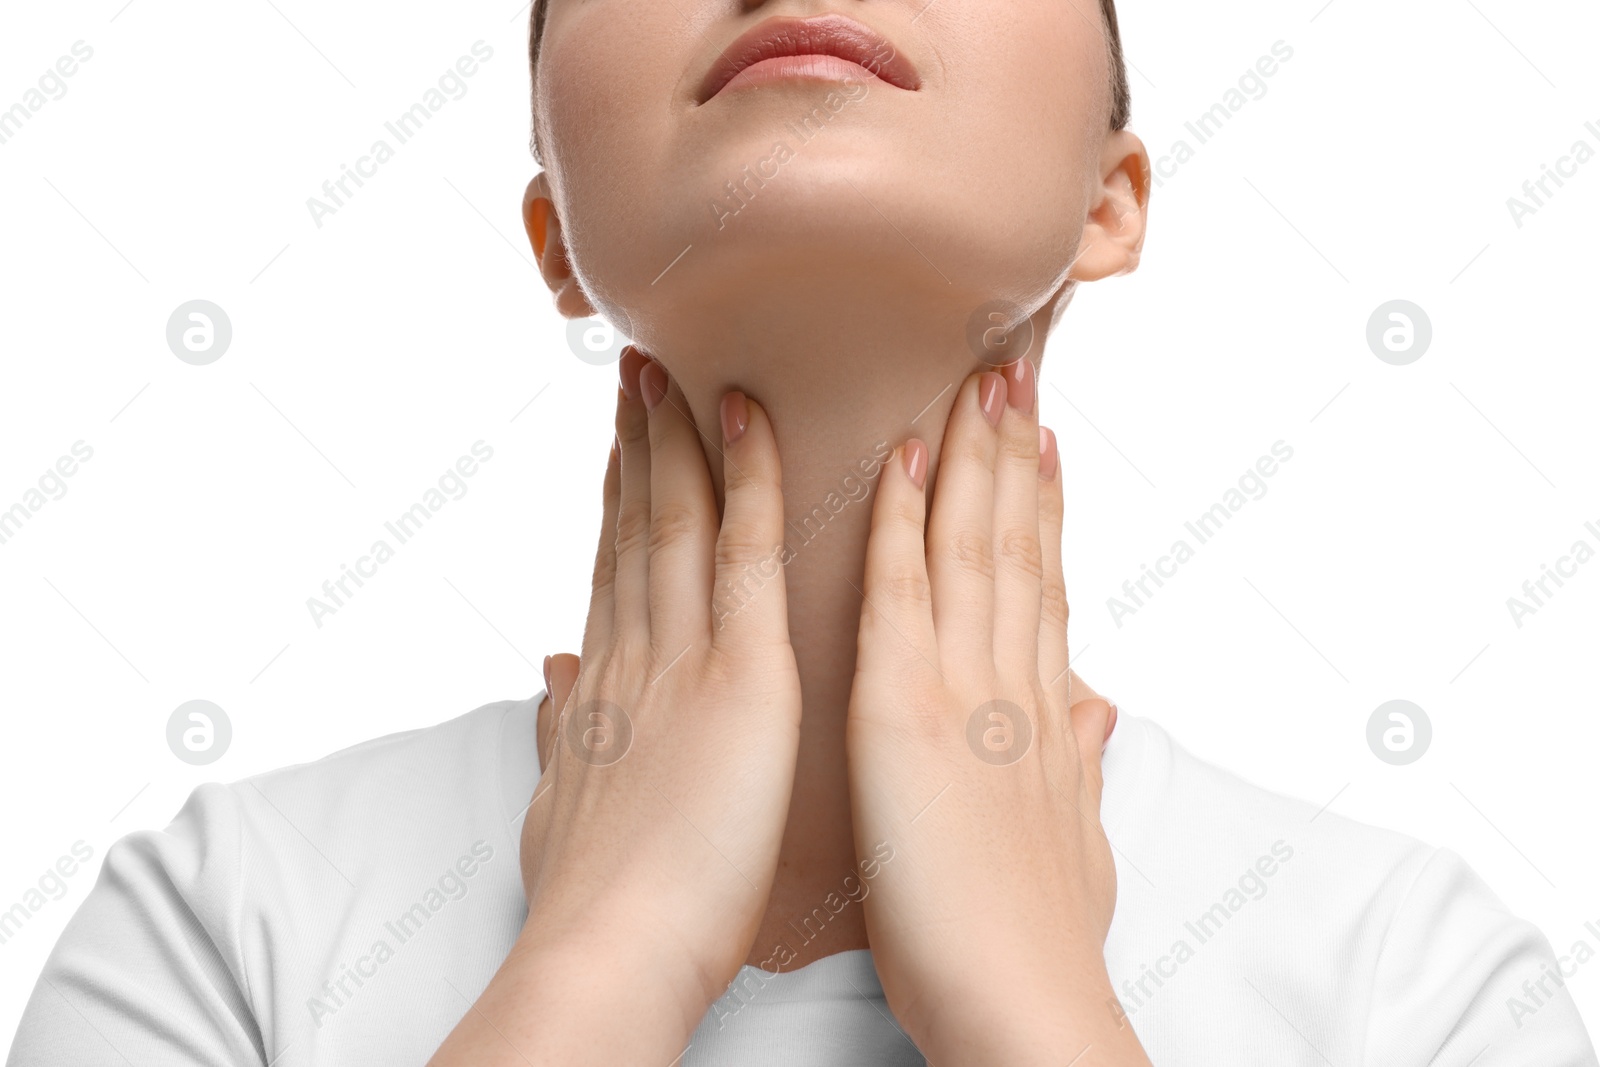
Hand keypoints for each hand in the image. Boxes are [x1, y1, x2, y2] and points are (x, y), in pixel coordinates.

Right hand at [431, 350, 801, 1064]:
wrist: (607, 956)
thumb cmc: (595, 907)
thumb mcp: (559, 806)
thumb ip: (557, 730)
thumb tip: (553, 675)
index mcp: (605, 691)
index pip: (613, 573)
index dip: (615, 501)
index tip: (618, 444)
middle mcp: (632, 655)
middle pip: (632, 529)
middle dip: (634, 447)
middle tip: (638, 373)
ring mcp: (681, 657)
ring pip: (676, 519)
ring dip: (674, 437)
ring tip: (671, 365)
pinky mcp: (738, 676)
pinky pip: (745, 552)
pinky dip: (749, 477)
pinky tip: (751, 417)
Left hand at [846, 360, 1149, 1064]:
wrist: (1025, 1006)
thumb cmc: (1036, 941)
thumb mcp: (1073, 840)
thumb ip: (1079, 762)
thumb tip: (1096, 710)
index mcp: (1039, 714)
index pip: (1042, 585)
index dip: (1042, 507)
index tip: (1041, 441)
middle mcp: (1013, 685)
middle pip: (1018, 546)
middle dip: (1016, 456)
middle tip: (1014, 373)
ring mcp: (966, 691)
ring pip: (972, 548)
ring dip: (973, 458)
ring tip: (978, 380)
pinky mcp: (908, 714)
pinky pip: (905, 595)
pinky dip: (907, 522)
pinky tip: (905, 457)